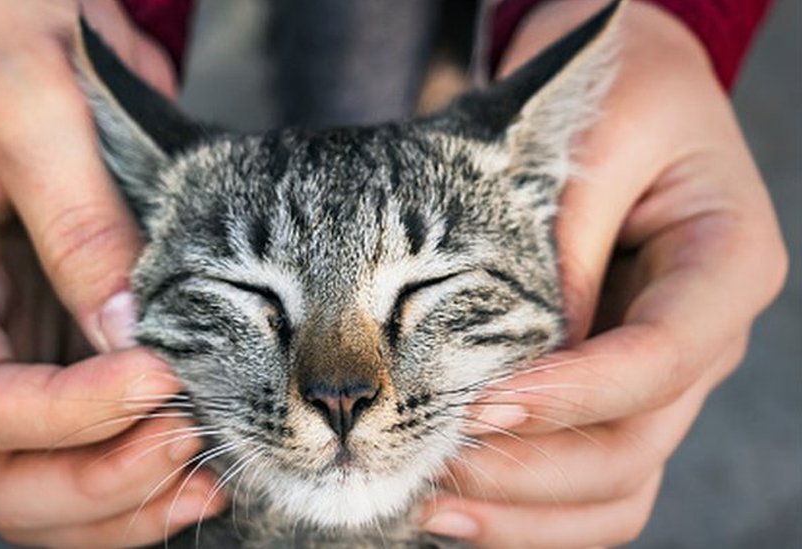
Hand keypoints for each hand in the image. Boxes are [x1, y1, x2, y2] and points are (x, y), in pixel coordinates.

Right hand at [0, 0, 222, 545]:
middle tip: (191, 445)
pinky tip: (203, 463)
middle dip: (97, 480)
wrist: (34, 23)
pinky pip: (90, 445)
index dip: (70, 414)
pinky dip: (141, 473)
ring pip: (43, 480)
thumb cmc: (15, 40)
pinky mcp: (67, 346)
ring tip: (208, 473)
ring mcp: (15, 346)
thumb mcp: (35, 105)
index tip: (164, 378)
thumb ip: (77, 219)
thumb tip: (129, 335)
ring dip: (123, 498)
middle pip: (1, 471)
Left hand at [420, 2, 787, 546]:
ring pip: (615, 486)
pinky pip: (587, 476)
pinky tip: (456, 504)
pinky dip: (528, 506)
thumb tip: (516, 362)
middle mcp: (703, 338)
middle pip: (634, 446)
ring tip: (427, 507)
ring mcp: (660, 375)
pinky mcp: (612, 390)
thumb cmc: (615, 96)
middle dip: (530, 469)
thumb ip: (564, 245)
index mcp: (726, 265)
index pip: (662, 358)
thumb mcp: (596, 135)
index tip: (478, 403)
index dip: (573, 395)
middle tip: (428, 461)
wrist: (622, 93)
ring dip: (525, 512)